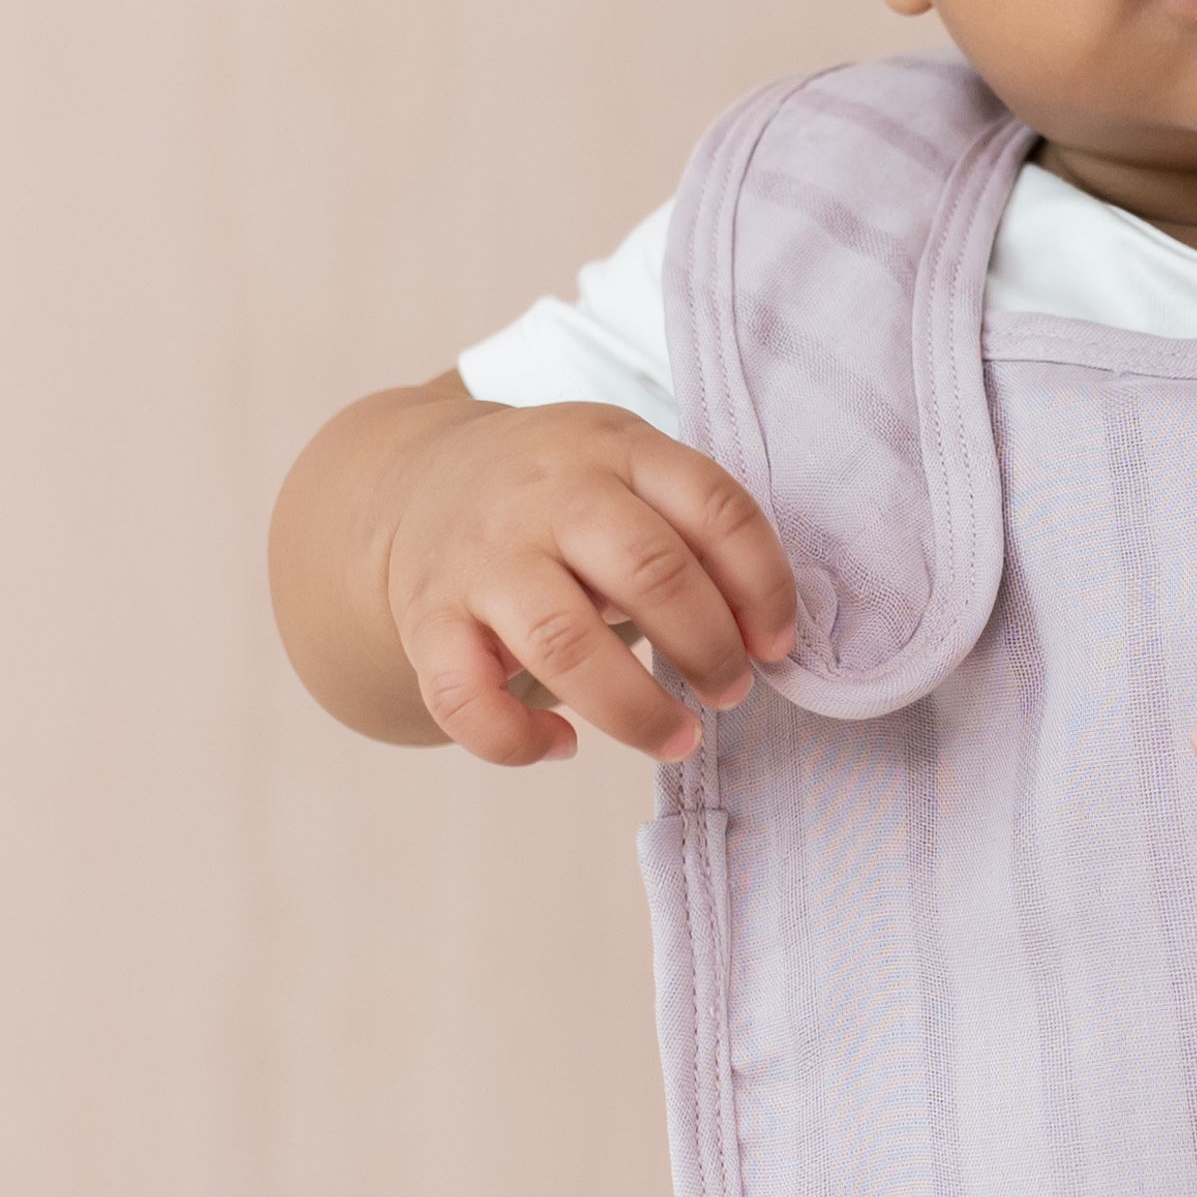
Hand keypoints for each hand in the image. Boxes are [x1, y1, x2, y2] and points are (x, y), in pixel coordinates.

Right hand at [381, 400, 797, 765]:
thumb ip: (693, 531)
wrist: (420, 478)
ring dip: (634, 708)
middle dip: (708, 647)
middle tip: (731, 690)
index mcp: (618, 448)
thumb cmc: (561, 495)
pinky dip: (517, 739)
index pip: (715, 507)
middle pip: (648, 571)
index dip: (763, 585)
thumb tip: (763, 636)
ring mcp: (483, 557)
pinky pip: (464, 696)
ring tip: (678, 738)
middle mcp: (548, 496)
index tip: (775, 644)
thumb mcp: (629, 469)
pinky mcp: (427, 617)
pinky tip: (563, 747)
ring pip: (563, 640)